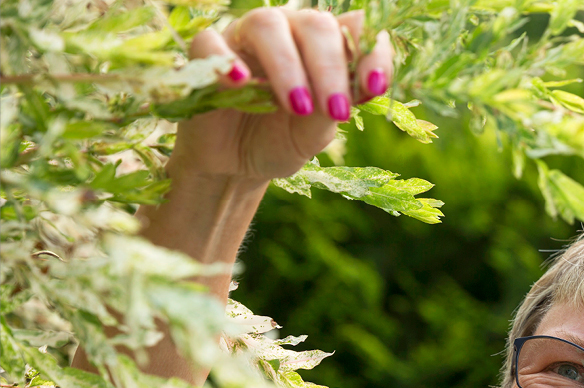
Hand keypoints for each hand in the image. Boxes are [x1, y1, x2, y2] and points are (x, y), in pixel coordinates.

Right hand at [170, 8, 393, 183]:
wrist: (234, 166)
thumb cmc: (280, 142)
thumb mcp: (313, 134)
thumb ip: (331, 108)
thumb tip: (349, 85)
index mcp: (323, 49)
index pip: (355, 30)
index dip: (371, 52)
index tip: (376, 86)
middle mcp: (289, 33)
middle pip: (315, 24)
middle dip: (330, 67)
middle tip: (336, 111)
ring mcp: (246, 38)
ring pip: (268, 25)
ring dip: (288, 66)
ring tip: (298, 107)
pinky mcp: (207, 53)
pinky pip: (211, 42)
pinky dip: (227, 60)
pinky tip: (241, 84)